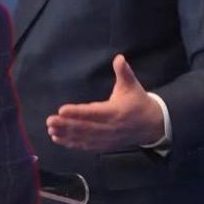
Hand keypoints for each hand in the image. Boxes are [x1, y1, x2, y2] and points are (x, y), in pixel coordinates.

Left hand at [45, 54, 164, 151]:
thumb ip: (124, 72)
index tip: (62, 110)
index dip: (78, 112)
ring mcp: (107, 138)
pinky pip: (86, 146)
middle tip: (50, 121)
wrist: (153, 125)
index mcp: (116, 112)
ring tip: (51, 130)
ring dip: (66, 135)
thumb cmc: (138, 102)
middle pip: (86, 127)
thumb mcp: (133, 85)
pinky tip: (58, 139)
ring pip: (84, 138)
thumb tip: (119, 57)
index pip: (94, 113)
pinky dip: (72, 144)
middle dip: (67, 125)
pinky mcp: (105, 145)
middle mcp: (110, 127)